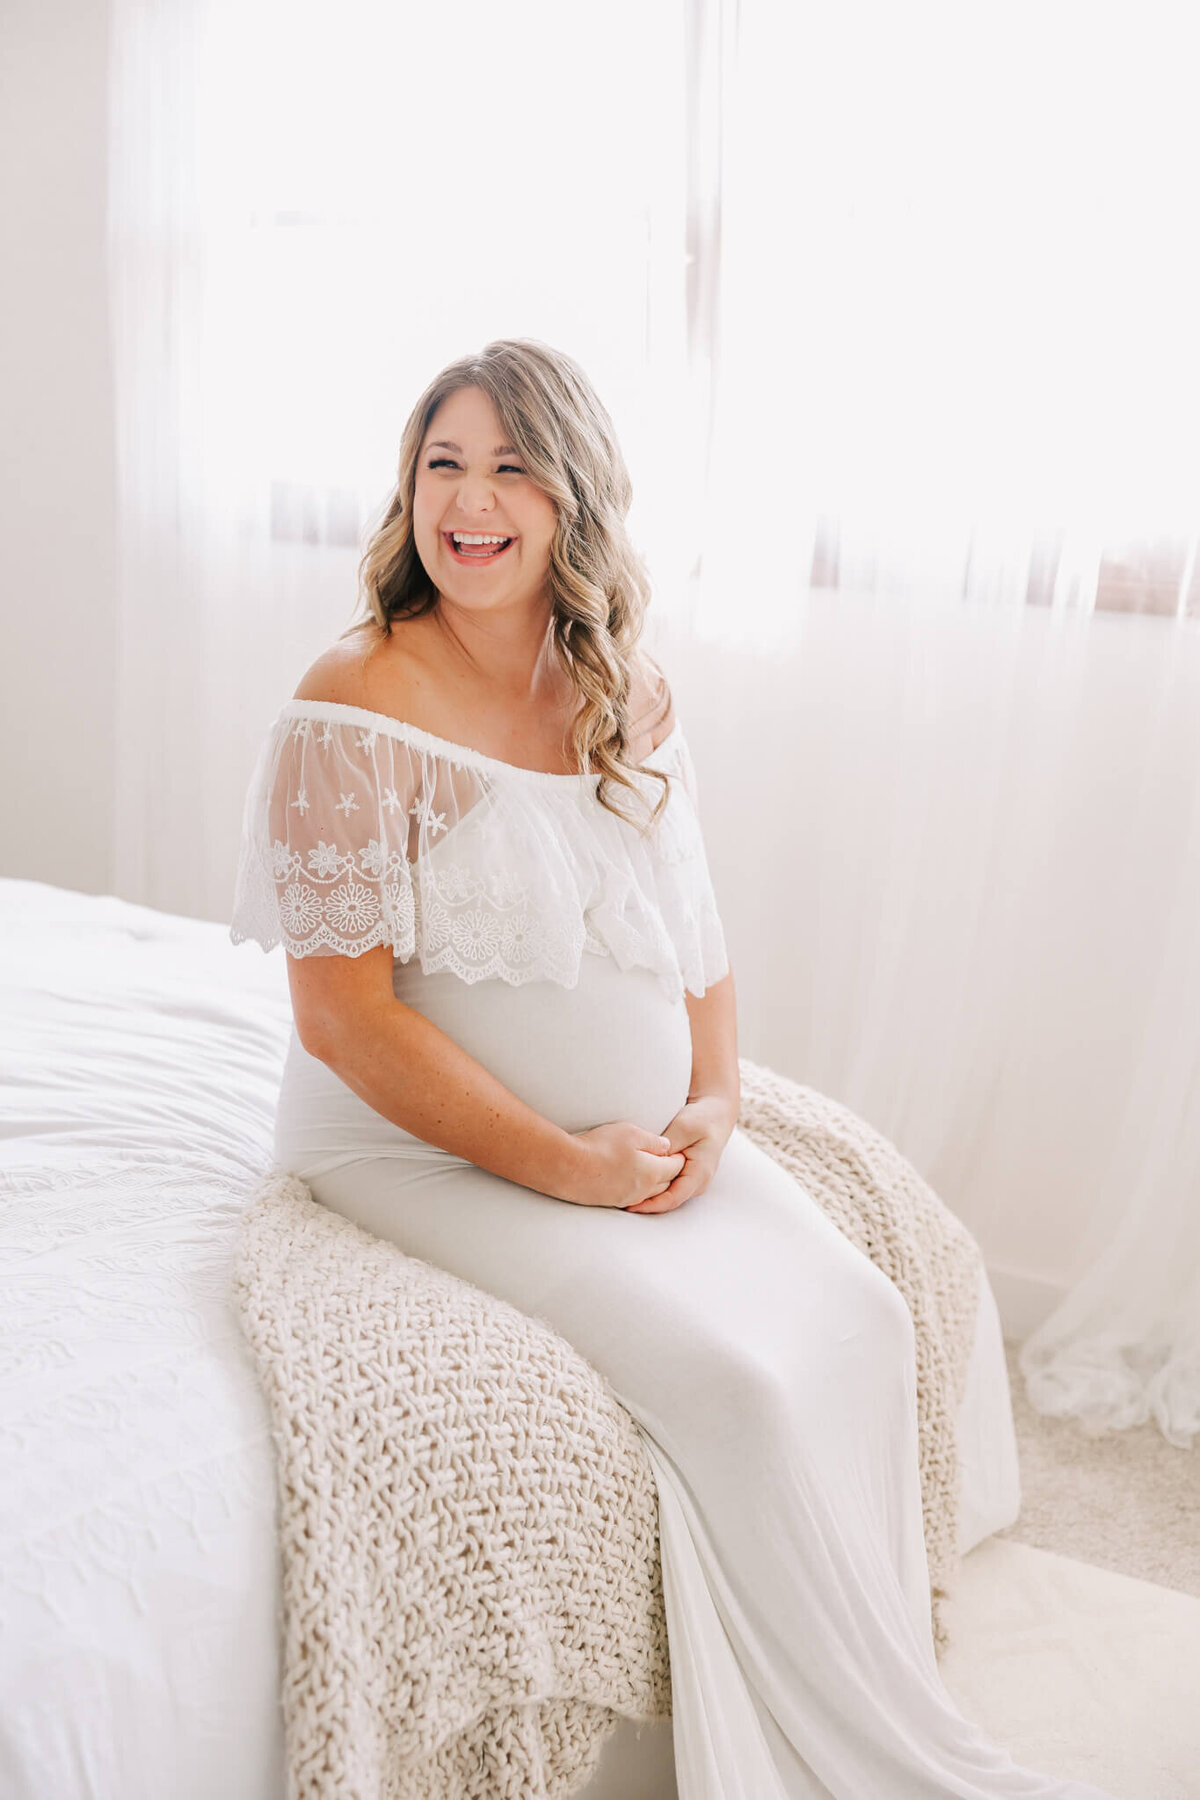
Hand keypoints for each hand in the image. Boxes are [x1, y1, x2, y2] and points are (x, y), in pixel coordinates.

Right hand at [564, 1120, 686, 1209]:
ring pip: (651, 1193)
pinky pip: (635, 1197)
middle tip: (669, 1160)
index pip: (676, 1167)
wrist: (569, 1168)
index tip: (678, 1150)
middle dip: (670, 1172)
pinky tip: (632, 1180)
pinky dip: (639, 1190)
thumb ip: (653, 1141)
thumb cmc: (600, 1146)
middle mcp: (644, 1190)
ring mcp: (628, 1198)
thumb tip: (667, 1147)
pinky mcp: (613, 1202)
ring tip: (652, 1170)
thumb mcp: (631, 1133)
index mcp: (652, 1172)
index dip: (679, 1157)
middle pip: (667, 1183)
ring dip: (656, 1183)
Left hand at [624, 1094, 736, 1214]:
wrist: (716, 1113)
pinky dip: (654, 1187)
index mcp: (700, 1174)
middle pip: (669, 1201)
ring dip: (649, 1197)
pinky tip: (638, 1183)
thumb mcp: (684, 1128)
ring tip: (626, 1195)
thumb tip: (652, 1161)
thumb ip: (668, 1146)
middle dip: (647, 1204)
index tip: (630, 1204)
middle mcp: (698, 1182)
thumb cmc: (703, 1119)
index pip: (673, 1199)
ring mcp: (693, 1180)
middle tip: (621, 1202)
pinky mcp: (687, 1175)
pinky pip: (669, 1187)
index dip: (650, 1205)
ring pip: (668, 1196)